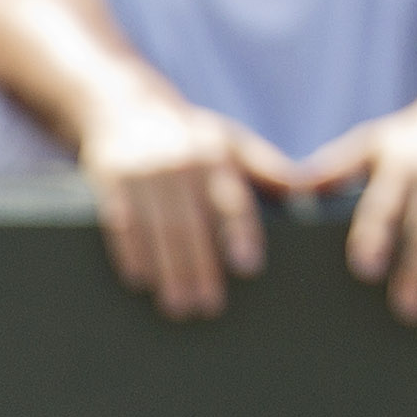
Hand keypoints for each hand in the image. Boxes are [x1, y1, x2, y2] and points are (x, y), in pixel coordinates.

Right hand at [74, 86, 296, 319]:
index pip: (230, 200)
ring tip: (178, 308)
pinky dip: (129, 253)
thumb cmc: (189, 138)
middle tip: (208, 307)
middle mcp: (179, 163)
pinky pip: (118, 224)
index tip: (248, 266)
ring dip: (166, 272)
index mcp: (214, 156)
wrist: (124, 109)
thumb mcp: (230, 143)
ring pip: (156, 230)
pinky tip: (139, 281)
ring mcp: (141, 173)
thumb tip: (308, 192)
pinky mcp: (108, 181)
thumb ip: (266, 169)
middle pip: (191, 225)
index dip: (239, 233)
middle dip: (199, 269)